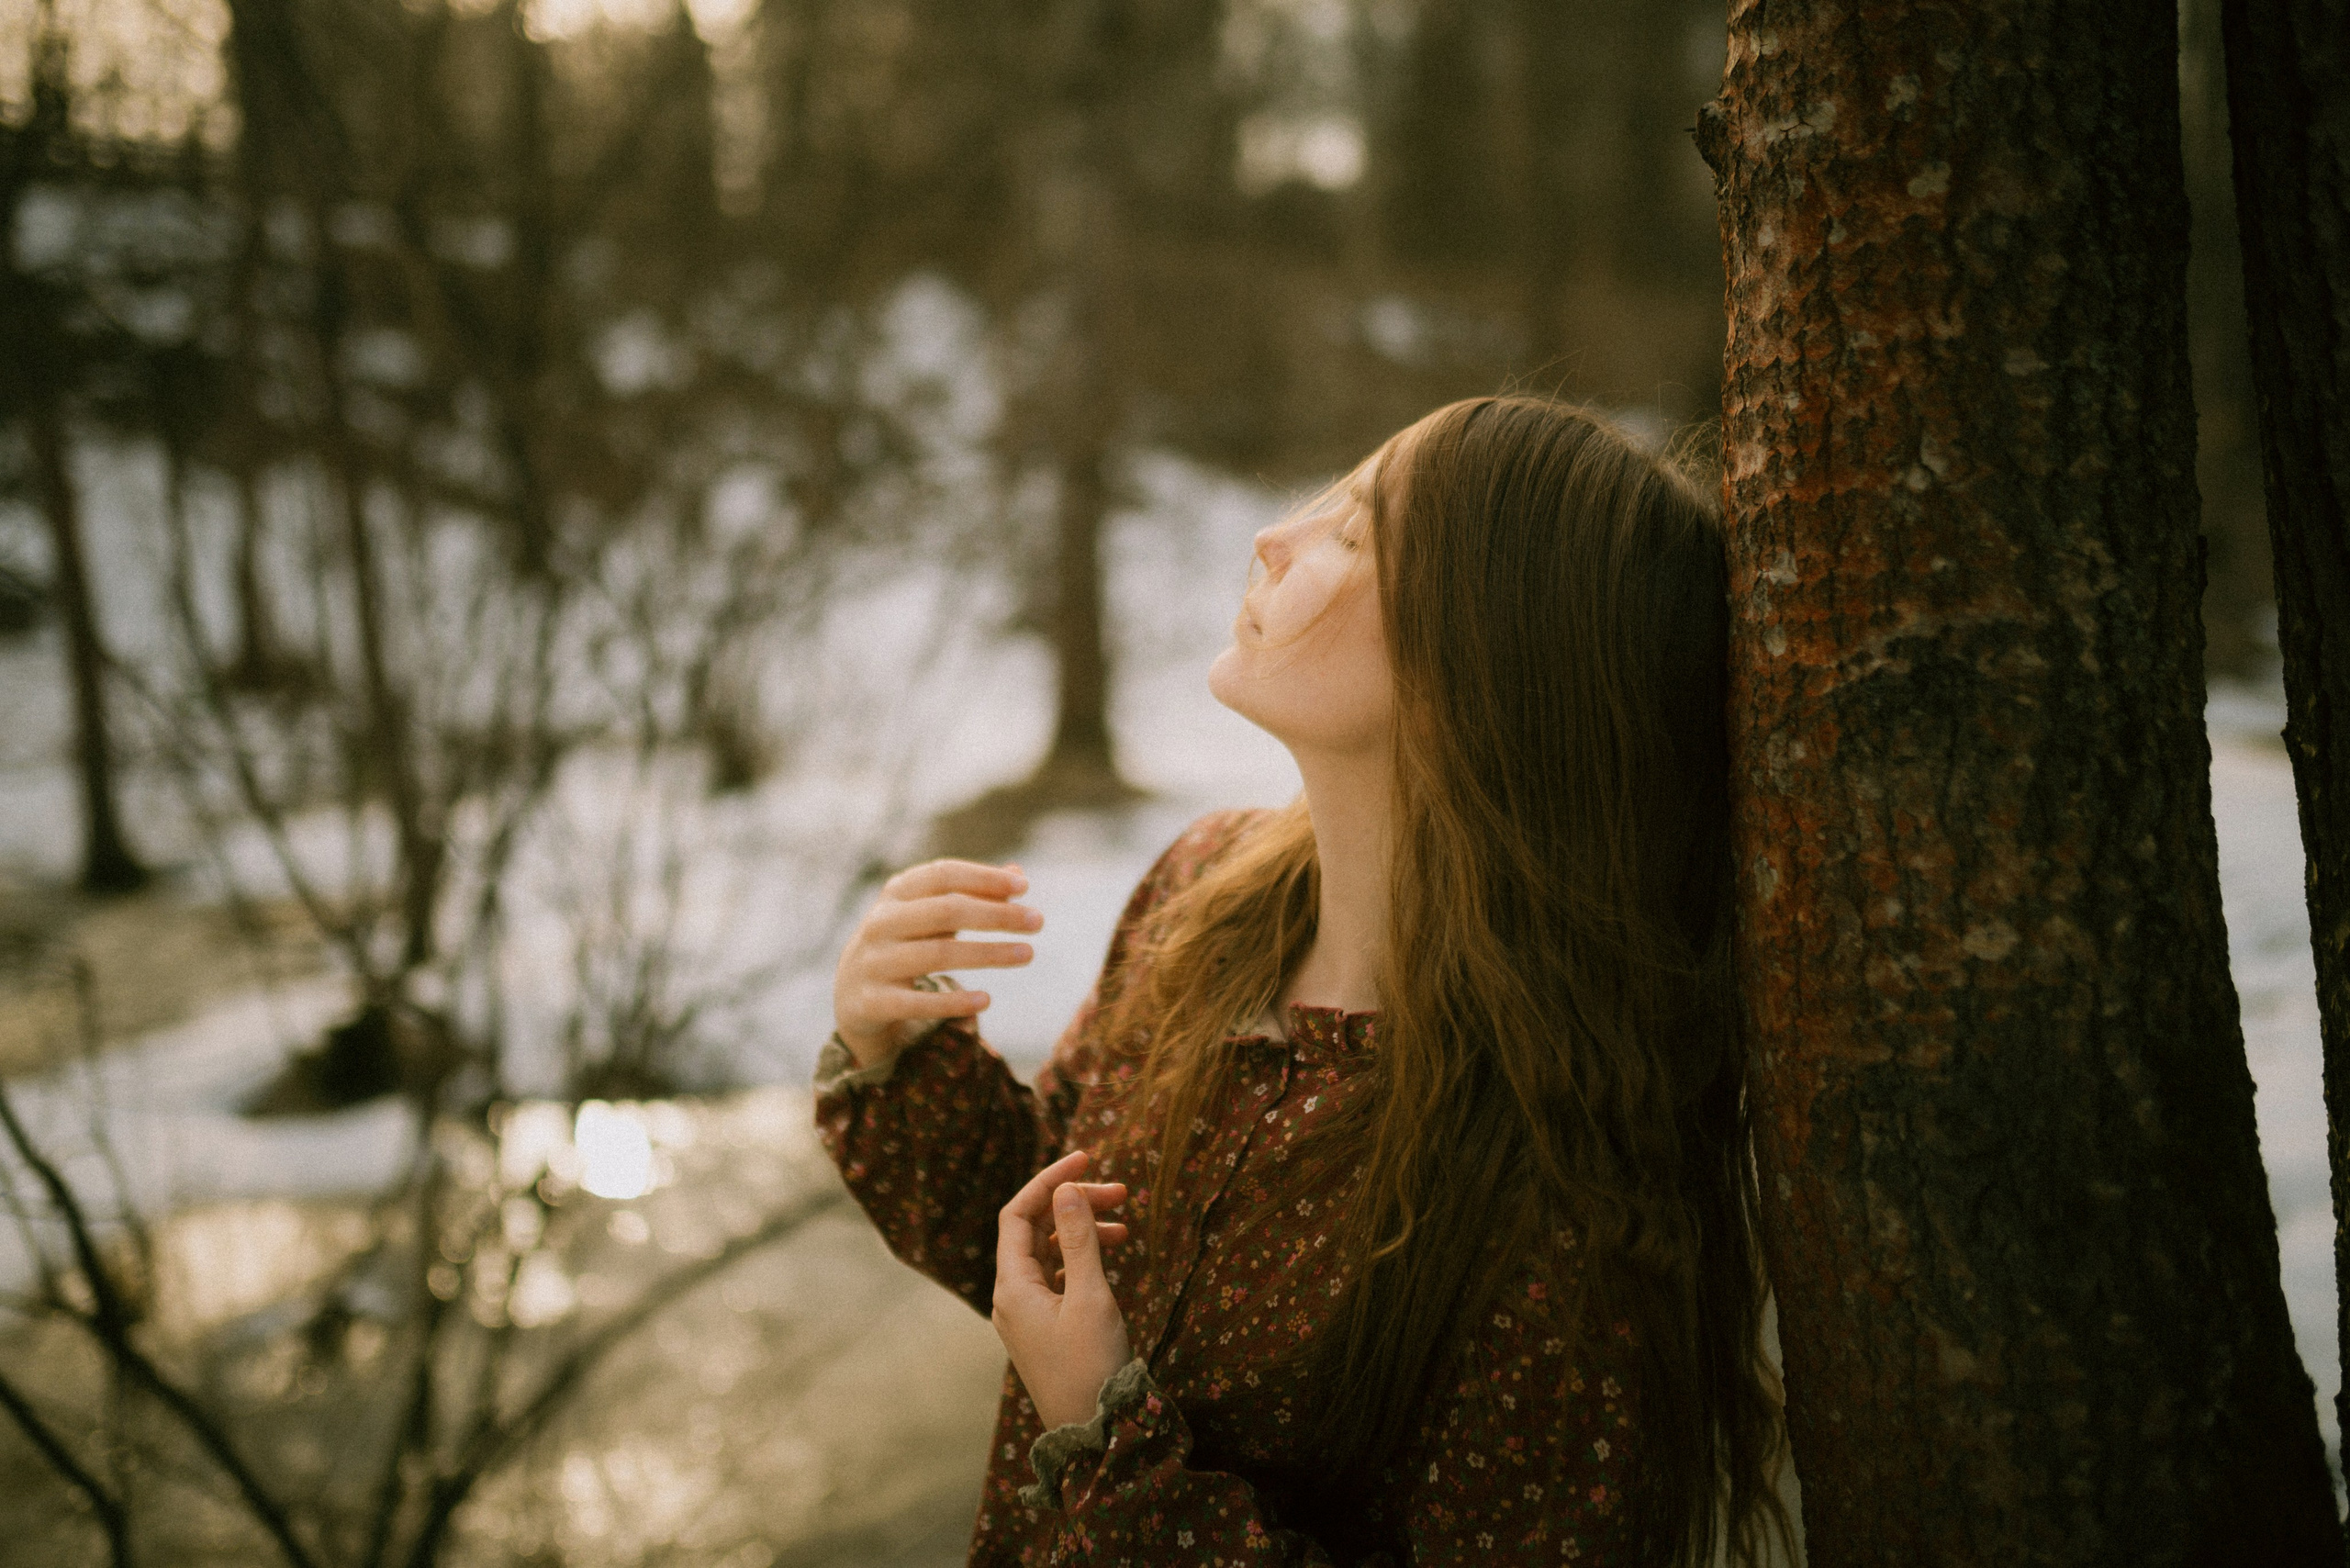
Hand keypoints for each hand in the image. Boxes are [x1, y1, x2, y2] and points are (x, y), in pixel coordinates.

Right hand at [833, 859, 1041, 1068]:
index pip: (942, 875)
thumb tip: (1018, 874)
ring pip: (938, 955)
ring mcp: (873, 962)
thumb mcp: (930, 916)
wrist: (852, 996)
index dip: (983, 877)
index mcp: (895, 894)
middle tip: (1038, 922)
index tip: (1025, 886)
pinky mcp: (872, 1002)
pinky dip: (954, 1002)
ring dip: (988, 954)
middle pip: (946, 911)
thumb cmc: (904, 945)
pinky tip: (986, 1000)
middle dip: (996, 914)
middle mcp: (880, 923)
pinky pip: (918, 1002)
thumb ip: (971, 894)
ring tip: (1027, 954)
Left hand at [994, 1148, 1133, 1429]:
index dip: (1049, 1181)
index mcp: (1012, 1286)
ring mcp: (1027, 1314)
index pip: (1018, 1214)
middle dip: (1074, 1204)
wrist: (1094, 1434)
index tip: (1087, 1158)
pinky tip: (1110, 1256)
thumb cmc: (1091, 1366)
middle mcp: (1012, 1297)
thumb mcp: (1090, 1297)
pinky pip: (1057, 1278)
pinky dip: (1082, 1259)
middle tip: (1122, 1192)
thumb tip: (1067, 1188)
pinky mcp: (1045, 1328)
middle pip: (1035, 1230)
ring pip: (1049, 1254)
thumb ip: (1079, 1239)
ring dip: (1082, 1231)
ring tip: (1125, 1226)